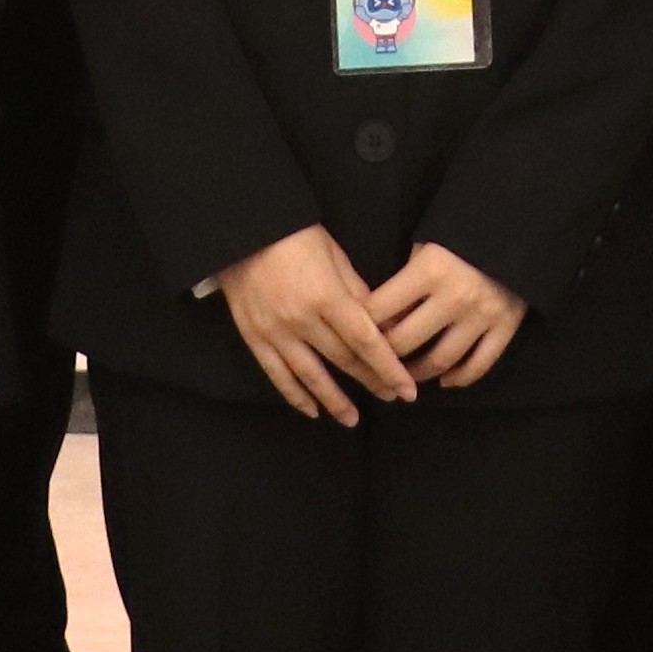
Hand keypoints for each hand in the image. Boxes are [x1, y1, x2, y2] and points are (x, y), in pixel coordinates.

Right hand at [213, 225, 419, 424]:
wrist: (244, 231)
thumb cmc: (297, 237)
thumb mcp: (335, 255)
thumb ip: (357, 291)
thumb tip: (382, 323)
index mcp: (327, 297)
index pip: (366, 342)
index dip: (388, 368)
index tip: (407, 389)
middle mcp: (302, 321)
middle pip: (343, 360)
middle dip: (370, 381)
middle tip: (391, 398)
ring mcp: (276, 333)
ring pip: (310, 377)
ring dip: (334, 401)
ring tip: (352, 420)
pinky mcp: (254, 338)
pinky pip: (277, 375)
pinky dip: (295, 396)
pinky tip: (311, 411)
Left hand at [367, 239, 528, 390]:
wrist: (520, 222)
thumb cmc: (464, 231)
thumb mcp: (427, 244)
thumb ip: (405, 280)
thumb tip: (381, 321)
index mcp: (429, 269)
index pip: (379, 309)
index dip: (361, 325)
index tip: (354, 335)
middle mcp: (454, 297)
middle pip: (404, 342)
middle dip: (383, 356)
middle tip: (376, 362)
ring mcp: (482, 315)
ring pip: (439, 361)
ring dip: (417, 374)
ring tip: (405, 377)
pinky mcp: (507, 326)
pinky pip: (479, 365)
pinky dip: (459, 378)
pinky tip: (445, 380)